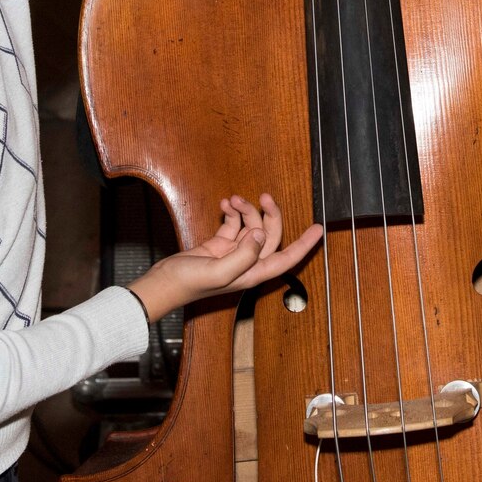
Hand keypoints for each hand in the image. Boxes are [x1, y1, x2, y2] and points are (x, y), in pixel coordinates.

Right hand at [127, 194, 322, 321]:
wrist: (163, 284)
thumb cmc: (188, 284)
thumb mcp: (219, 272)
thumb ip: (244, 254)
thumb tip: (261, 234)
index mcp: (253, 273)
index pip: (287, 258)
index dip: (305, 244)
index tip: (319, 228)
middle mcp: (247, 263)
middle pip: (270, 235)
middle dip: (269, 214)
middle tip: (264, 197)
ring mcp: (234, 254)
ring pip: (251, 226)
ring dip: (246, 210)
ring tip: (233, 200)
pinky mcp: (219, 246)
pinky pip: (234, 225)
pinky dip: (231, 213)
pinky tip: (224, 206)